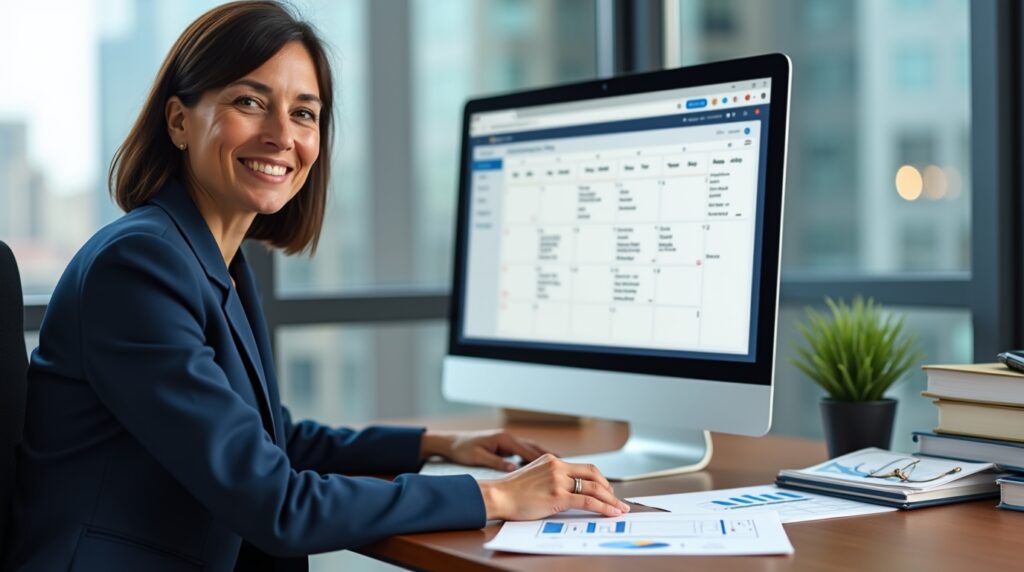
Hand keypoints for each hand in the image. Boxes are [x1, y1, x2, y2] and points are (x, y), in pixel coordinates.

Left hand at [420, 429, 549, 470]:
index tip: (556, 465)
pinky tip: (540, 463)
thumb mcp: (478, 457)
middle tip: (565, 463)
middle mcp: (508, 437)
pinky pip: (523, 450)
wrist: (452, 442)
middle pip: (532, 447)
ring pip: (530, 447)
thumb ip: (497, 463)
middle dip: (548, 455)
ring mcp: (507, 440)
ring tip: (559, 462)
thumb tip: (514, 469)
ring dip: (543, 454)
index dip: (542, 458)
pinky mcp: (504, 444)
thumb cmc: (463, 450)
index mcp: (503, 439)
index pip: (526, 450)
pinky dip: (533, 455)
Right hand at [477, 454, 629, 519]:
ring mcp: (558, 480)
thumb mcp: (534, 475)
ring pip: (594, 488)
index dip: (599, 479)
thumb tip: (566, 489)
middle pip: (593, 475)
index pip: (584, 467)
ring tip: (620, 509)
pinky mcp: (557, 496)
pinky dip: (603, 507)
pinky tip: (611, 512)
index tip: (606, 489)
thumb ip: (550, 477)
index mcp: (552, 460)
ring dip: (610, 500)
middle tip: (617, 500)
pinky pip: (587, 501)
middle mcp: (557, 466)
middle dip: (609, 489)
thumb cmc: (511, 491)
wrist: (497, 495)